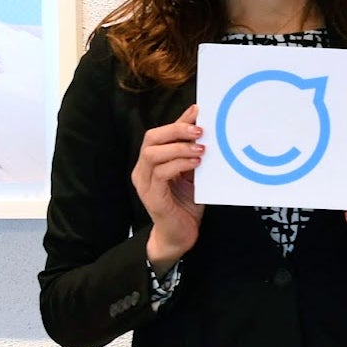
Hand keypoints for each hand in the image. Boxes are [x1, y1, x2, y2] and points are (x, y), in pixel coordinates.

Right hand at [132, 104, 205, 272]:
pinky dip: (179, 164)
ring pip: (153, 154)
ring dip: (179, 148)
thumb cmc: (186, 203)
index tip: (198, 111)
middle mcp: (143, 170)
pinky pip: (161, 173)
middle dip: (176, 130)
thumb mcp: (191, 172)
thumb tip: (204, 129)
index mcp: (151, 162)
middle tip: (200, 130)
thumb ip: (192, 153)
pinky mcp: (152, 197)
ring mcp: (144, 184)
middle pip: (151, 139)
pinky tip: (196, 164)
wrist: (180, 234)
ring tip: (201, 149)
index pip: (160, 134)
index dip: (178, 121)